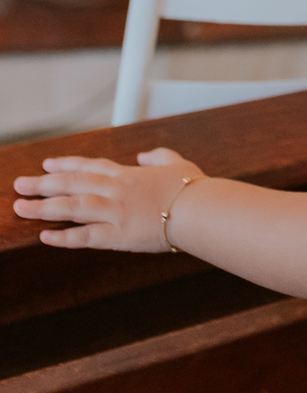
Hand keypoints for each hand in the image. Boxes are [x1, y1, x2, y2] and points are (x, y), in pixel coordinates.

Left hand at [14, 149, 203, 253]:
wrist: (200, 210)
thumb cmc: (193, 188)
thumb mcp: (177, 163)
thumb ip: (158, 156)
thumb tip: (144, 155)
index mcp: (127, 174)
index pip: (89, 166)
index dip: (66, 165)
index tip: (46, 165)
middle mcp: (115, 190)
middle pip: (71, 184)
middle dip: (42, 184)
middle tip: (19, 184)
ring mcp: (114, 212)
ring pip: (70, 207)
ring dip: (43, 207)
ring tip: (20, 208)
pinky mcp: (118, 235)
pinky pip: (85, 237)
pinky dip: (63, 237)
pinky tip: (45, 237)